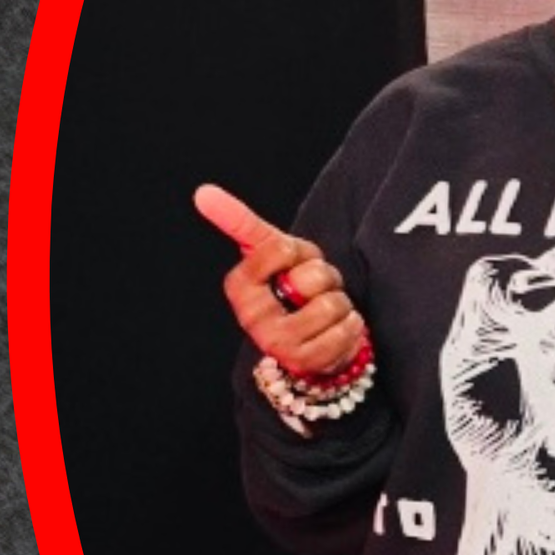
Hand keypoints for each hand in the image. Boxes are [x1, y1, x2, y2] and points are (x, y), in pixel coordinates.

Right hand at [195, 182, 367, 378]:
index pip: (279, 250)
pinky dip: (351, 325)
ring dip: (341, 304)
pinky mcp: (306, 362)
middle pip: (312, 278)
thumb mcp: (272, 250)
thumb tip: (203, 192)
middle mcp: (252, 317)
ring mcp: (278, 343)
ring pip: (333, 305)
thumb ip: (241, 222)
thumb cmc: (291, 285)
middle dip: (325, 279)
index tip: (292, 264)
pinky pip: (347, 329)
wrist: (309, 337)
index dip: (299, 253)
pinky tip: (335, 330)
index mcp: (239, 286)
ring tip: (324, 311)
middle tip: (313, 292)